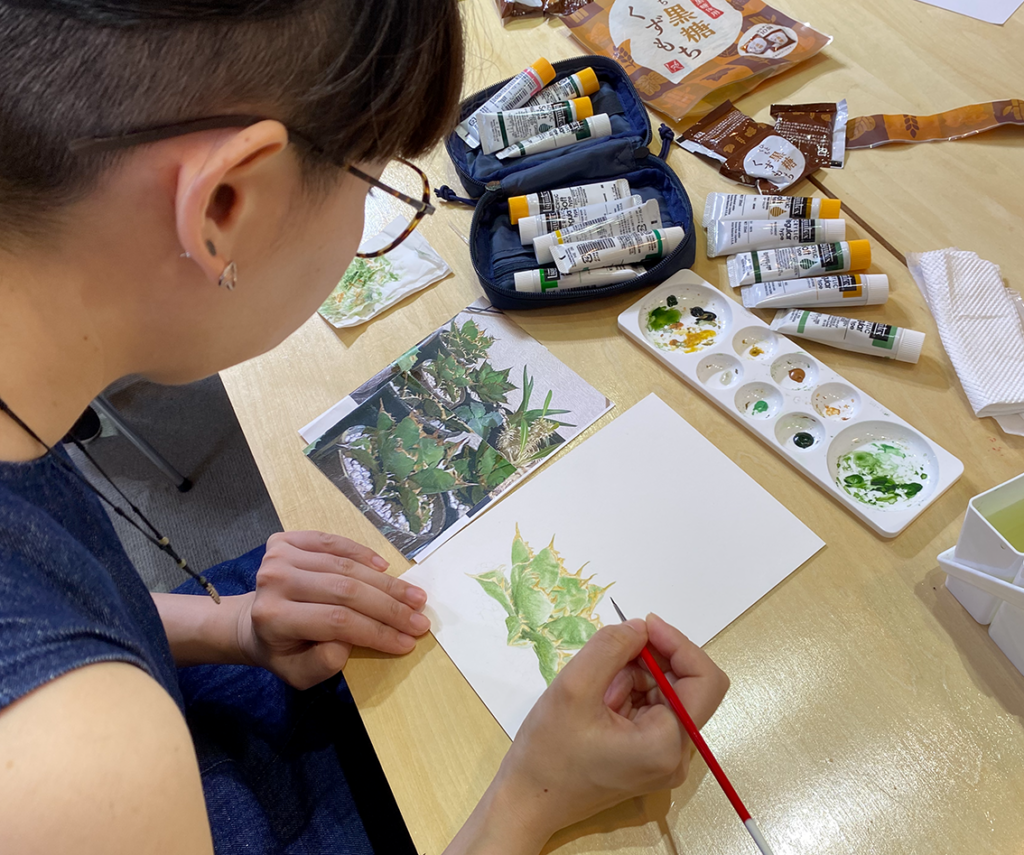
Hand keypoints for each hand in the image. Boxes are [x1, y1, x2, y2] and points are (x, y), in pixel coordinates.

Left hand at [236, 531, 429, 689]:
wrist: (251, 622)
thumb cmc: (282, 652)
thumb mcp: (299, 674)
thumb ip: (323, 664)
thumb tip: (349, 641)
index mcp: (274, 617)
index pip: (338, 621)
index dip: (378, 631)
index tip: (408, 642)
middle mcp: (274, 581)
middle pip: (346, 590)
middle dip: (390, 607)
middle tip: (420, 619)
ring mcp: (278, 556)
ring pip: (346, 567)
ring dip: (386, 583)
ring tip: (414, 597)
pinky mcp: (286, 539)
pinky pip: (334, 542)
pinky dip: (362, 554)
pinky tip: (384, 568)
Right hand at [449, 614, 728, 852]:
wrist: (528, 801)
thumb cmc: (549, 751)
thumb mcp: (574, 687)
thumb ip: (611, 648)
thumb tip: (640, 627)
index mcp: (667, 743)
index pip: (705, 680)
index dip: (679, 644)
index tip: (644, 624)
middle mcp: (677, 755)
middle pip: (686, 685)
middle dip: (651, 660)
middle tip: (611, 653)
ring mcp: (664, 759)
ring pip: (667, 693)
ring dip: (636, 676)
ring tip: (596, 687)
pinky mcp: (649, 757)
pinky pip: (652, 709)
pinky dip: (629, 691)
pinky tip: (599, 699)